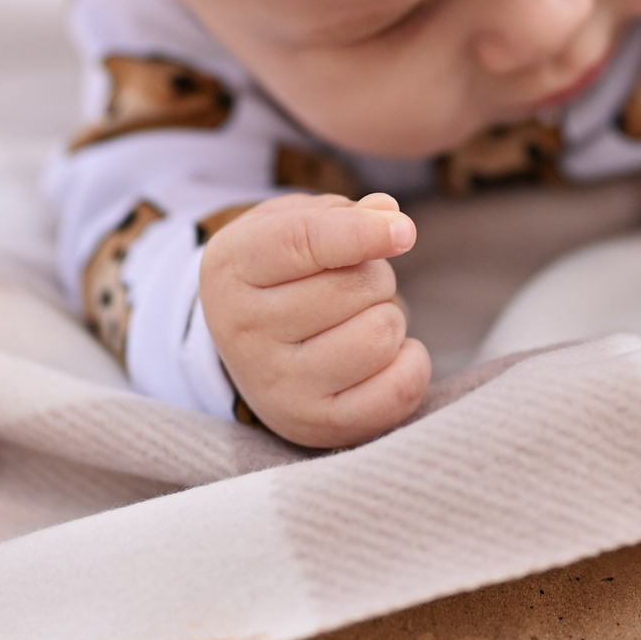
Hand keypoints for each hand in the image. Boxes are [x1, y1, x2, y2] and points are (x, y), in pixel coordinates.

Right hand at [199, 191, 429, 448]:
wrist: (251, 350)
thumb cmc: (282, 273)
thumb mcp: (293, 225)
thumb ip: (341, 214)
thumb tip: (389, 215)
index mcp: (231, 268)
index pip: (304, 242)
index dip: (364, 232)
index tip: (403, 230)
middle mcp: (243, 332)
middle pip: (357, 286)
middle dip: (374, 275)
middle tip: (350, 287)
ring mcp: (277, 387)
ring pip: (380, 336)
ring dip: (388, 319)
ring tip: (358, 321)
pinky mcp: (315, 425)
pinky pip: (398, 390)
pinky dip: (410, 364)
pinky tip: (384, 355)